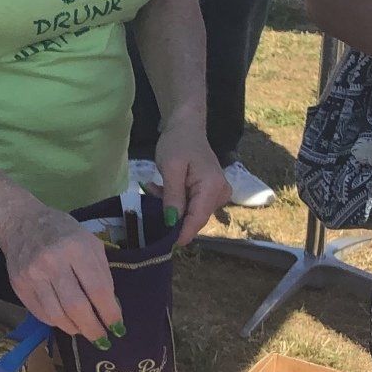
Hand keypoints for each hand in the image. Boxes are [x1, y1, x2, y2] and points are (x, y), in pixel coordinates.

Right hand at [0, 198, 121, 344]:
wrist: (21, 222)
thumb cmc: (63, 232)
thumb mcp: (90, 243)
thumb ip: (102, 273)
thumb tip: (111, 308)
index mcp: (76, 248)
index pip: (97, 289)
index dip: (110, 313)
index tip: (118, 327)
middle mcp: (52, 262)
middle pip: (76, 307)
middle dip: (93, 329)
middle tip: (102, 339)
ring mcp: (32, 275)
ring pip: (57, 315)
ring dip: (75, 328)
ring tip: (83, 330)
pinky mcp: (18, 285)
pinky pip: (41, 314)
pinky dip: (57, 322)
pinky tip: (65, 319)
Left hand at [153, 121, 230, 241]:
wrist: (186, 127)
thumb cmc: (178, 143)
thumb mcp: (171, 168)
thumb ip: (173, 196)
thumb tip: (172, 223)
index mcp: (213, 187)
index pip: (198, 219)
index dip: (182, 233)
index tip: (165, 244)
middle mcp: (221, 194)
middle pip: (195, 217)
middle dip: (172, 215)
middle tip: (151, 198)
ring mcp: (217, 193)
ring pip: (191, 212)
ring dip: (171, 206)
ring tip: (154, 187)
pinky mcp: (210, 192)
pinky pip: (192, 205)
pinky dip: (176, 201)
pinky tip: (162, 188)